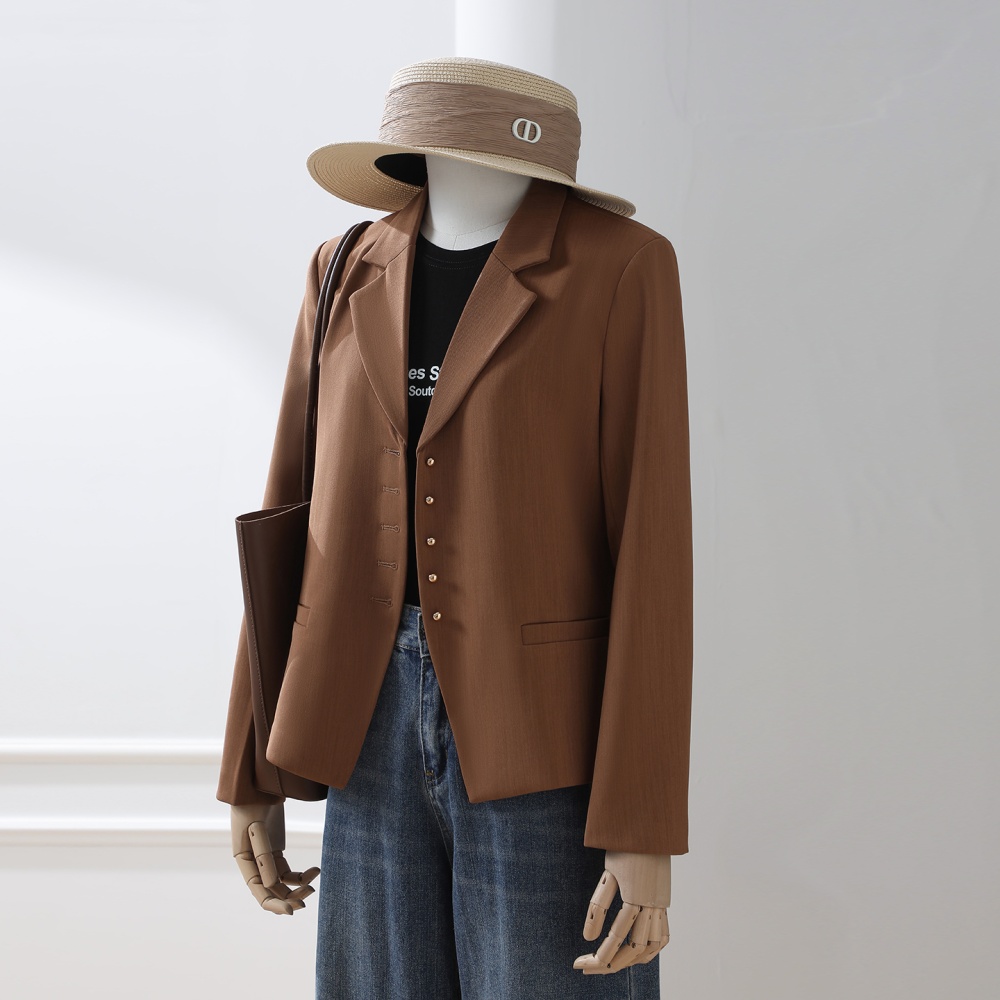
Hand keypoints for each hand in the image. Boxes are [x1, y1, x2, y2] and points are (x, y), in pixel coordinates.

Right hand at [230, 802, 320, 914]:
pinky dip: (301, 876)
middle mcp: (253, 864)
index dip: (274, 904)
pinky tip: (315, 871)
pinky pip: (288, 873)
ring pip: (282, 884)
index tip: (292, 911)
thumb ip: (264, 855)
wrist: (259, 784)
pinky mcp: (276, 850)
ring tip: (312, 886)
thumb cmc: (254, 803)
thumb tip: (273, 885)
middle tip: (307, 899)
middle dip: (289, 898)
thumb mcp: (257, 828)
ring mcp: (266, 858)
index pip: (259, 891)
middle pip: (271, 891)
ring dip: (297, 889)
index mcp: (244, 862)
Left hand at [573, 851, 670, 973]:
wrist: (651, 827)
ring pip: (652, 946)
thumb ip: (599, 906)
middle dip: (611, 963)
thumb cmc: (626, 846)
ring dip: (632, 960)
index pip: (616, 937)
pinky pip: (663, 935)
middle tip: (588, 967)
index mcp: (636, 897)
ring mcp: (661, 905)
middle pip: (634, 948)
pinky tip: (638, 955)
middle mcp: (652, 905)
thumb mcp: (608, 872)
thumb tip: (587, 938)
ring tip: (610, 964)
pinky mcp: (664, 901)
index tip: (578, 963)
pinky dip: (651, 950)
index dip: (598, 954)